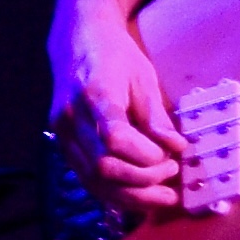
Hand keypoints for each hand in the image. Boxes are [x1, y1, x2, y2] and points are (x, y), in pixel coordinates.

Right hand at [51, 15, 185, 212]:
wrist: (76, 42)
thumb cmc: (115, 56)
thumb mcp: (142, 77)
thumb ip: (156, 115)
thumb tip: (177, 147)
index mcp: (94, 93)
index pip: (114, 137)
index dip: (145, 155)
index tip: (171, 153)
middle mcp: (72, 117)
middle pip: (104, 166)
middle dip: (142, 179)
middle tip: (171, 172)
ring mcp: (63, 135)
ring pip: (94, 181)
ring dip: (131, 196)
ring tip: (163, 196)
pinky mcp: (63, 147)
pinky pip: (88, 181)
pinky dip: (115, 194)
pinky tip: (140, 197)